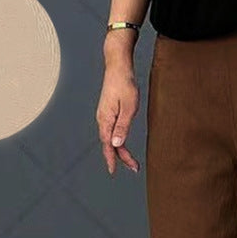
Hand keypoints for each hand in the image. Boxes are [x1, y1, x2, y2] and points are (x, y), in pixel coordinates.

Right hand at [95, 59, 139, 174]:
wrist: (118, 66)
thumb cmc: (125, 84)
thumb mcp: (128, 107)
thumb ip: (122, 127)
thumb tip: (116, 144)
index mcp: (105, 119)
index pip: (108, 145)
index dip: (112, 159)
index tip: (114, 171)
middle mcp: (102, 119)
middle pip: (109, 144)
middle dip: (120, 158)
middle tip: (134, 167)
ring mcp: (104, 115)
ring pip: (110, 138)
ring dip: (119, 150)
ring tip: (131, 161)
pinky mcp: (108, 111)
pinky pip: (111, 131)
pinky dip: (117, 141)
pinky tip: (122, 144)